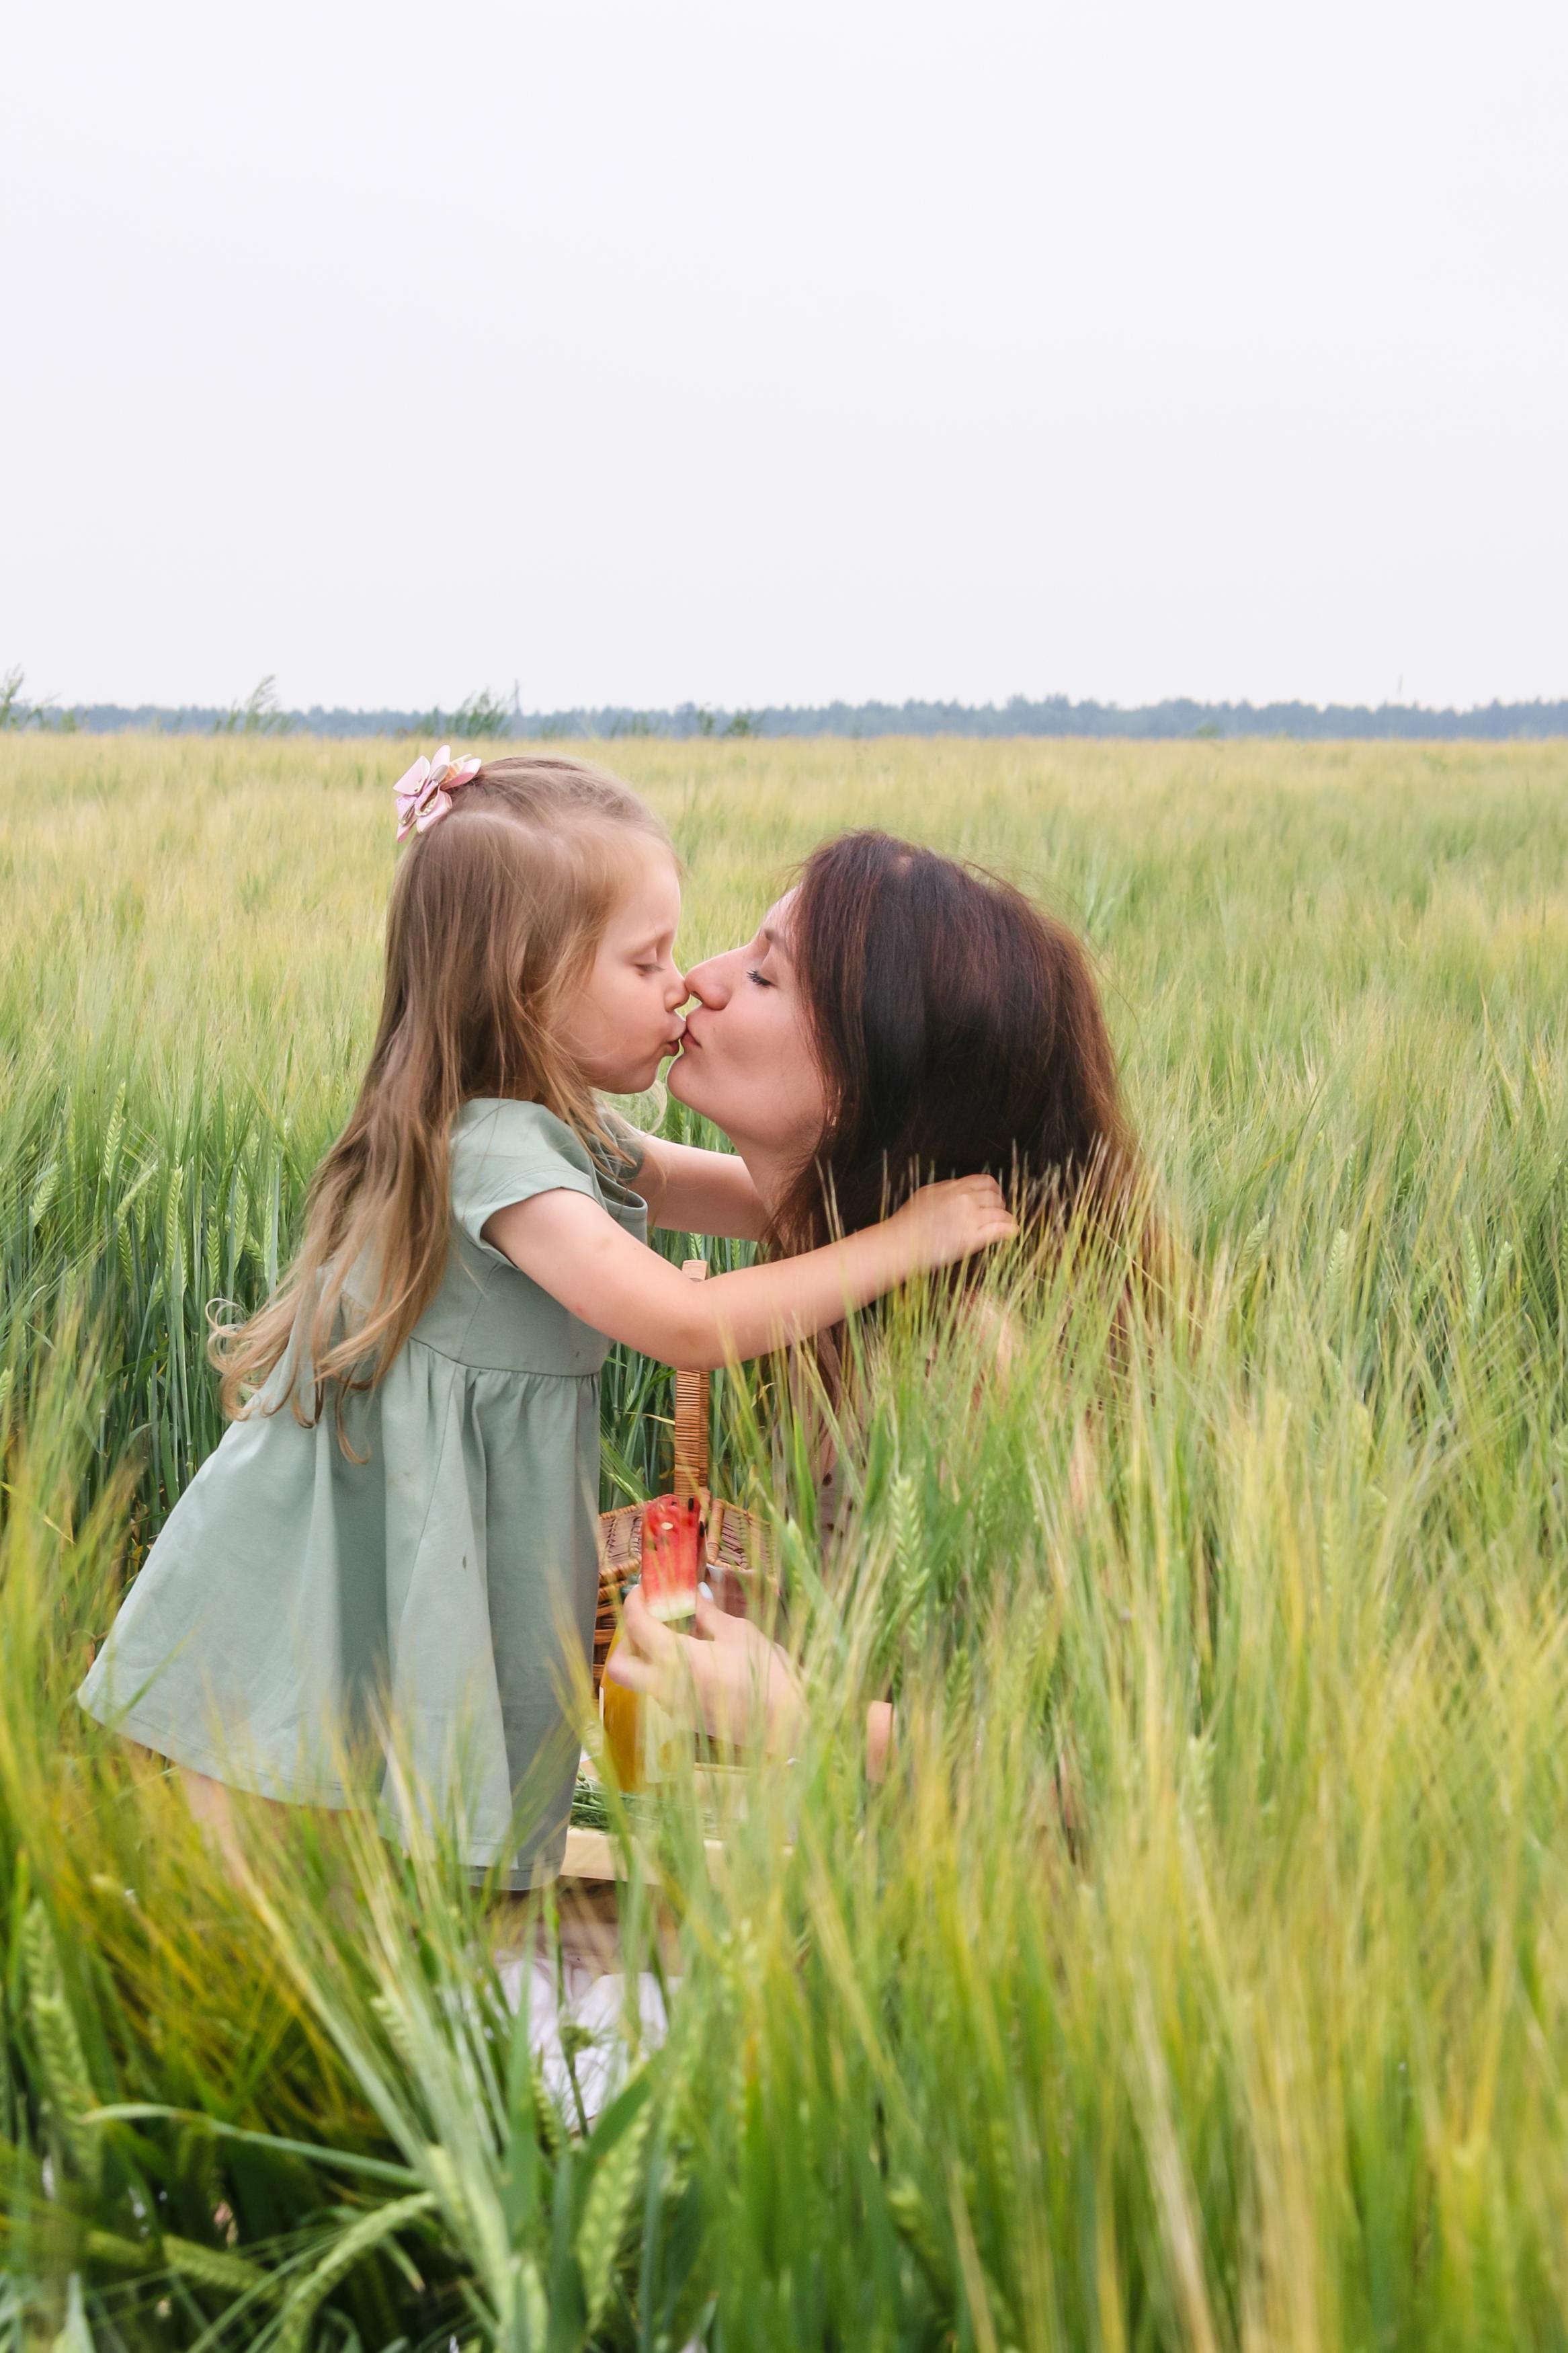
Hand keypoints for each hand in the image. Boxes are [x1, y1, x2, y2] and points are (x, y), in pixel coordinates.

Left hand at [605, 1584, 806, 1757]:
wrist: (790, 1724)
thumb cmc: (769, 1674)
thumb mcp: (739, 1633)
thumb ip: (707, 1614)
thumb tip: (691, 1593)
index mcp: (678, 1661)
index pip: (637, 1627)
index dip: (634, 1603)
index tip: (642, 1590)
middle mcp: (666, 1689)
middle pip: (620, 1666)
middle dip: (626, 1640)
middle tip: (648, 1621)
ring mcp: (674, 1709)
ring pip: (640, 1681)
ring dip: (647, 1657)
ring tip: (675, 1635)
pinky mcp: (687, 1721)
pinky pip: (662, 1693)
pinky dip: (665, 1673)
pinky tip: (692, 1660)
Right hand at [883, 1173, 1015, 1272]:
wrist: (899, 1243)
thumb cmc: (907, 1223)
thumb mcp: (926, 1195)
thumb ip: (946, 1191)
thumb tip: (960, 1191)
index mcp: (953, 1187)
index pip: (985, 1182)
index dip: (994, 1190)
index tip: (994, 1198)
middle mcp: (964, 1199)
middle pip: (995, 1197)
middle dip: (999, 1206)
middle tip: (998, 1214)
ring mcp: (969, 1219)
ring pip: (1000, 1214)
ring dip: (1005, 1219)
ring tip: (1007, 1225)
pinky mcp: (971, 1239)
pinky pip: (999, 1230)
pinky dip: (1009, 1230)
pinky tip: (1012, 1233)